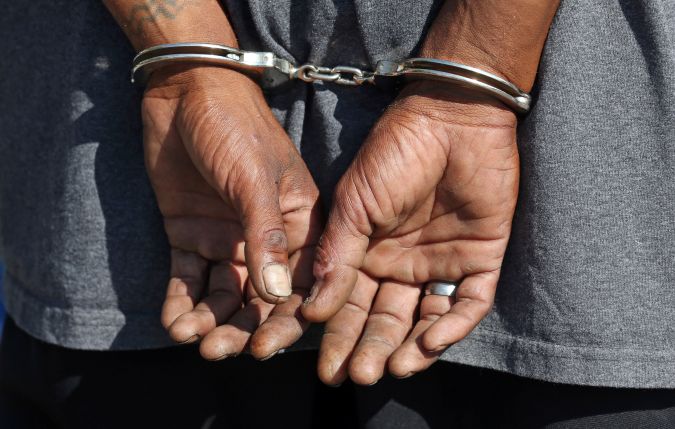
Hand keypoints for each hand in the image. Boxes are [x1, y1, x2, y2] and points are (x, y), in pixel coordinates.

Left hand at [142, 66, 320, 359]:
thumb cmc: (234, 128)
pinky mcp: (191, 235)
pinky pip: (187, 278)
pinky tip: (173, 322)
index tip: (263, 350)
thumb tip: (277, 297)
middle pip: (259, 298)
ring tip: (189, 338)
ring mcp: (227, 238)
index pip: (298, 284)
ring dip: (208, 320)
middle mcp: (266, 238)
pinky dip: (180, 302)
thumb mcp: (256, 180)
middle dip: (240, 328)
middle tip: (216, 350)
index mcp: (299, 224)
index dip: (284, 320)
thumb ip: (266, 237)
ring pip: (223, 294)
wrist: (184, 93)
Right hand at [302, 83, 518, 384]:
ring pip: (425, 318)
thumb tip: (312, 310)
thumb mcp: (355, 204)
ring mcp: (442, 261)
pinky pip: (469, 302)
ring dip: (409, 346)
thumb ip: (337, 256)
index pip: (349, 304)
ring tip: (391, 369)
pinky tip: (431, 340)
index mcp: (367, 250)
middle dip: (370, 348)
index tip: (324, 368)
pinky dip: (453, 325)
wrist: (453, 115)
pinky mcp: (481, 257)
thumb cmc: (395, 152)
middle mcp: (402, 262)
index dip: (337, 335)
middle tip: (358, 376)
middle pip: (385, 317)